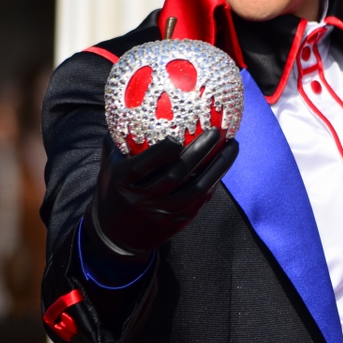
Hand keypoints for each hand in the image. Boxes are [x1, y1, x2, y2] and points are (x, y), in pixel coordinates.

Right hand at [84, 128, 237, 259]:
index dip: (162, 151)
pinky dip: (214, 180)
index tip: (177, 136)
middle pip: (177, 174)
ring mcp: (163, 212)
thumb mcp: (109, 168)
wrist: (117, 236)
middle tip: (216, 132)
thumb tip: (127, 106)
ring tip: (233, 146)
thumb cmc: (114, 191)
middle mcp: (144, 199)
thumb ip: (117, 141)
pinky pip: (201, 198)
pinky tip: (224, 163)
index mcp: (124, 182)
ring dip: (218, 166)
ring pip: (197, 188)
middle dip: (199, 151)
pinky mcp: (178, 221)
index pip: (145, 165)